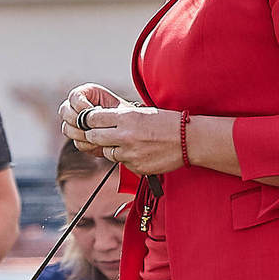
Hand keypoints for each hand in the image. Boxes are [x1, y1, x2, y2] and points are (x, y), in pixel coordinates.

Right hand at [59, 84, 124, 155]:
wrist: (128, 129)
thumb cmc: (125, 114)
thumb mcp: (119, 108)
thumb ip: (106, 110)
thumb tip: (94, 116)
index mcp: (85, 93)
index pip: (74, 96)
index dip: (81, 105)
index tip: (95, 111)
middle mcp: (75, 107)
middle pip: (64, 111)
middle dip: (77, 120)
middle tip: (92, 126)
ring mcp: (74, 123)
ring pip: (67, 128)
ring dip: (81, 134)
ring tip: (97, 135)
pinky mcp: (79, 138)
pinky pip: (76, 142)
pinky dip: (87, 144)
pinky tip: (99, 143)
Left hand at [65, 96, 186, 177]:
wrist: (188, 139)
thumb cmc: (167, 123)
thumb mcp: (142, 112)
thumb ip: (119, 118)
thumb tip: (97, 121)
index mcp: (125, 117)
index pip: (92, 118)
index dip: (90, 120)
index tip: (92, 122)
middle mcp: (124, 135)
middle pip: (93, 136)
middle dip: (96, 135)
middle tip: (104, 134)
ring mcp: (129, 153)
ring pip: (106, 152)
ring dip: (112, 149)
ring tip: (127, 143)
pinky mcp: (135, 167)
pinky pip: (122, 163)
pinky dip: (127, 159)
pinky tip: (140, 152)